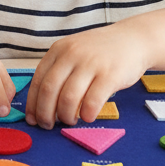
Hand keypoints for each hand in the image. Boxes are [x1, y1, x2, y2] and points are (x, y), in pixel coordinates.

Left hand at [24, 23, 149, 128]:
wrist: (132, 39)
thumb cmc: (100, 51)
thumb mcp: (74, 51)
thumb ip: (59, 70)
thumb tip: (41, 103)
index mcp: (59, 49)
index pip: (39, 79)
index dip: (33, 103)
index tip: (32, 119)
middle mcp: (72, 54)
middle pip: (50, 90)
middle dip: (45, 114)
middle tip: (48, 125)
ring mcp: (91, 63)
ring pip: (69, 98)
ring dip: (66, 116)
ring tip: (70, 121)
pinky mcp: (110, 75)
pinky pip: (92, 101)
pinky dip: (86, 114)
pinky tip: (87, 117)